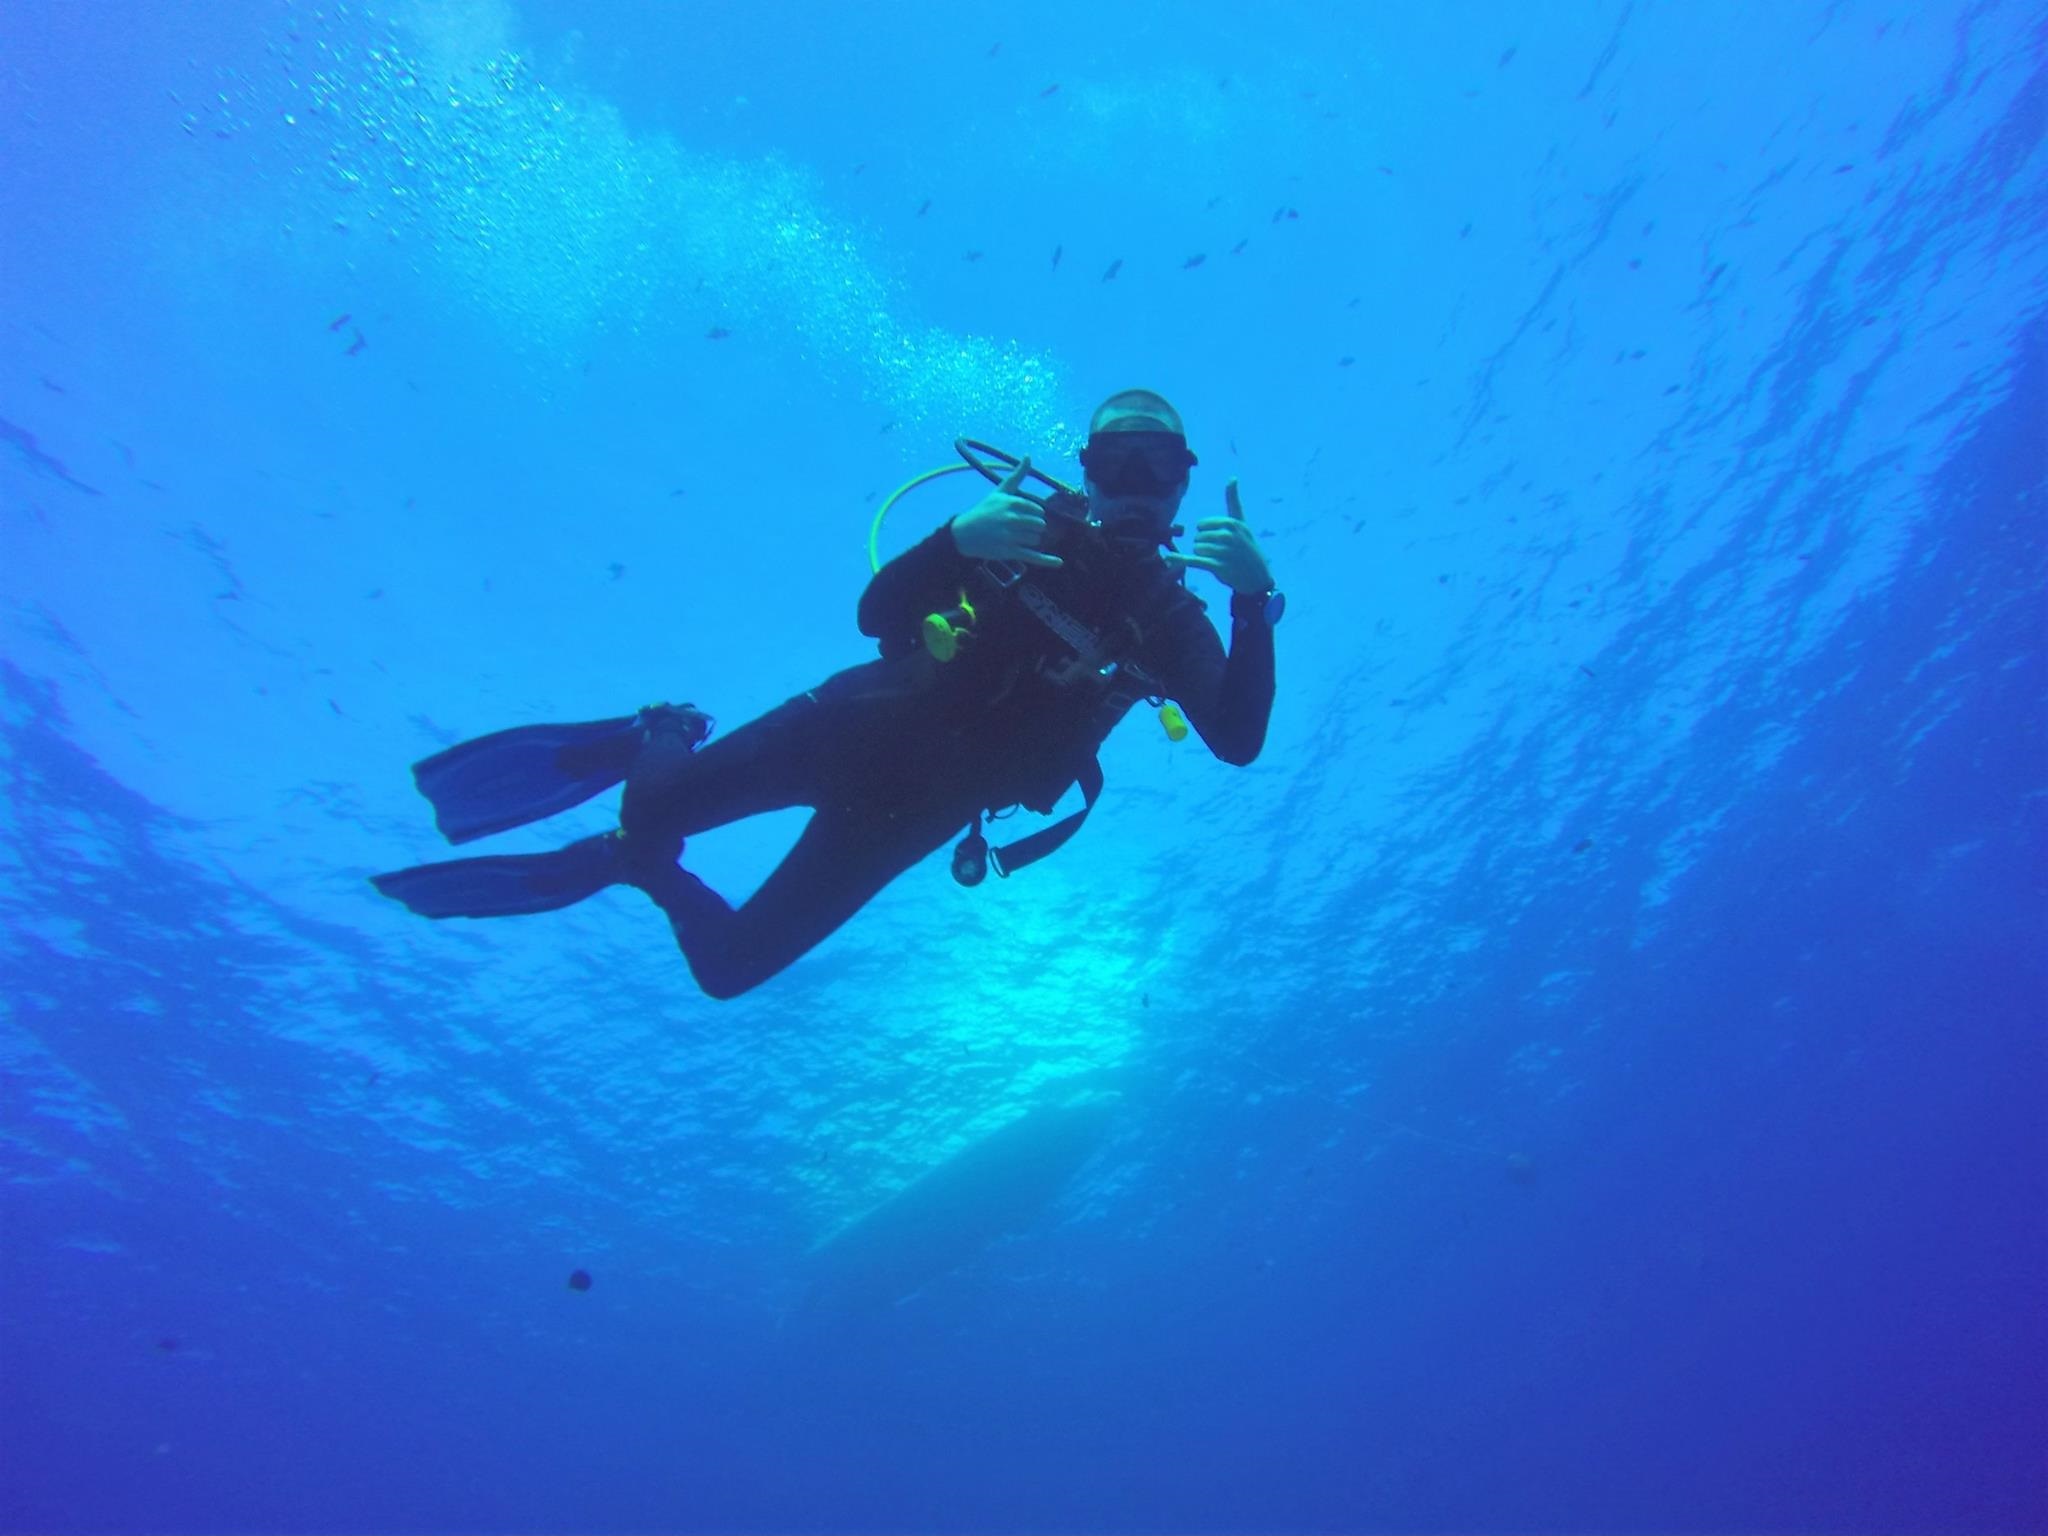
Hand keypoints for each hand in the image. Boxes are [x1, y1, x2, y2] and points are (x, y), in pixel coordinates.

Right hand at [949, 455, 1063, 567]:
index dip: (1034, 514)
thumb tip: (1028, 456)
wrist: (963, 534)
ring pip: (1036, 539)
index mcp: (1010, 503)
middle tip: (1018, 528)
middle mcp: (1010, 519)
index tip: (1024, 516)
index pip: (1037, 510)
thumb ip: (1017, 475)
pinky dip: (1046, 560)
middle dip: (1033, 527)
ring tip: (1014, 537)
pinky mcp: (1008, 552)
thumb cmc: (983, 511)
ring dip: (1030, 539)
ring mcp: (1009, 536)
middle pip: (1039, 525)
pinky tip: (1058, 562)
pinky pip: (1032, 556)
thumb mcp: (999, 491)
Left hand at [1165, 478, 1272, 594]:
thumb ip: (1233, 500)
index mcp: (1231, 523)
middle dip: (1205, 546)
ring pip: (1196, 549)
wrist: (1257, 577)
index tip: (1220, 540)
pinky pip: (1194, 560)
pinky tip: (1168, 558)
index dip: (1206, 533)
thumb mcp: (1242, 522)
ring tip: (1219, 560)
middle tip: (1221, 553)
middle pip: (1198, 537)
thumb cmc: (1247, 547)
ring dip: (1204, 556)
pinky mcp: (1217, 567)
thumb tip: (1232, 476)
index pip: (1201, 525)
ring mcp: (1223, 551)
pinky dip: (1181, 559)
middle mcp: (1228, 536)